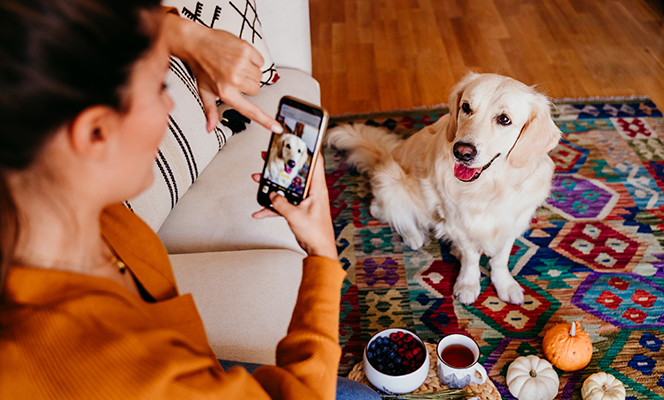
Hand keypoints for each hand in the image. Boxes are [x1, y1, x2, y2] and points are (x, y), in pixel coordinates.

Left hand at [163, 13, 281, 132]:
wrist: (196, 43)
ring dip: (251, 72)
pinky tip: (240, 57)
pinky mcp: (246, 50)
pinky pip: (260, 61)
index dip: (266, 121)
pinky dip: (253, 59)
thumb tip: (210, 128)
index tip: (277, 128)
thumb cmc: (201, 67)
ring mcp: (241, 64)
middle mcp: (235, 79)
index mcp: (226, 92)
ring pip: (259, 75)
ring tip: (236, 66)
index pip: (250, 110)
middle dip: (248, 85)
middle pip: (256, 89)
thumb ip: (211, 111)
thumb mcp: (204, 92)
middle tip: (234, 77)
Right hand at [252, 154, 336, 259]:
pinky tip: (260, 211)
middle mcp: (312, 192)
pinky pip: (283, 204)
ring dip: (273, 186)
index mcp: (317, 188)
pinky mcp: (299, 210)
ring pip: (287, 188)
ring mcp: (305, 201)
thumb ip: (281, 203)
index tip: (300, 140)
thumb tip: (273, 194)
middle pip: (296, 173)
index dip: (309, 150)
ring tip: (259, 180)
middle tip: (270, 158)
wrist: (319, 251)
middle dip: (282, 166)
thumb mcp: (295, 216)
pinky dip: (272, 207)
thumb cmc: (316, 234)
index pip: (316, 163)